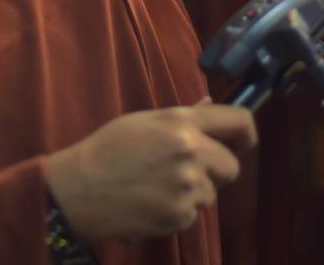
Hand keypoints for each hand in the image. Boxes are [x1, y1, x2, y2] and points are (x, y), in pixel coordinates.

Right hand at [44, 100, 257, 246]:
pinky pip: (192, 215)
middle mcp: (191, 153)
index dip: (246, 134)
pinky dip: (177, 212)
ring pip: (211, 193)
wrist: (77, 190)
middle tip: (185, 168)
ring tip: (158, 185)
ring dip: (193, 192)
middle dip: (215, 169)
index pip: (240, 123)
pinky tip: (151, 202)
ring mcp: (186, 188)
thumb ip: (184, 115)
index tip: (241, 142)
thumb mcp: (145, 121)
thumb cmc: (108, 149)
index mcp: (182, 123)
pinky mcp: (178, 217)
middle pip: (231, 167)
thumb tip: (210, 106)